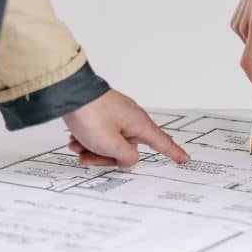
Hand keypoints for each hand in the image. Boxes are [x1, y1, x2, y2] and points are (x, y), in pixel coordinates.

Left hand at [62, 90, 188, 168]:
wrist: (67, 91)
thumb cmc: (90, 114)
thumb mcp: (111, 144)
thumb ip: (126, 158)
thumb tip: (129, 161)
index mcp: (139, 124)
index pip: (162, 143)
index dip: (174, 153)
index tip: (184, 159)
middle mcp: (130, 118)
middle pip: (126, 149)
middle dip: (105, 157)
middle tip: (88, 158)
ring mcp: (115, 115)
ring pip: (109, 143)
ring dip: (92, 149)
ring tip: (77, 146)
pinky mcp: (102, 112)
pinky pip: (99, 133)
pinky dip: (86, 140)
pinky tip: (74, 139)